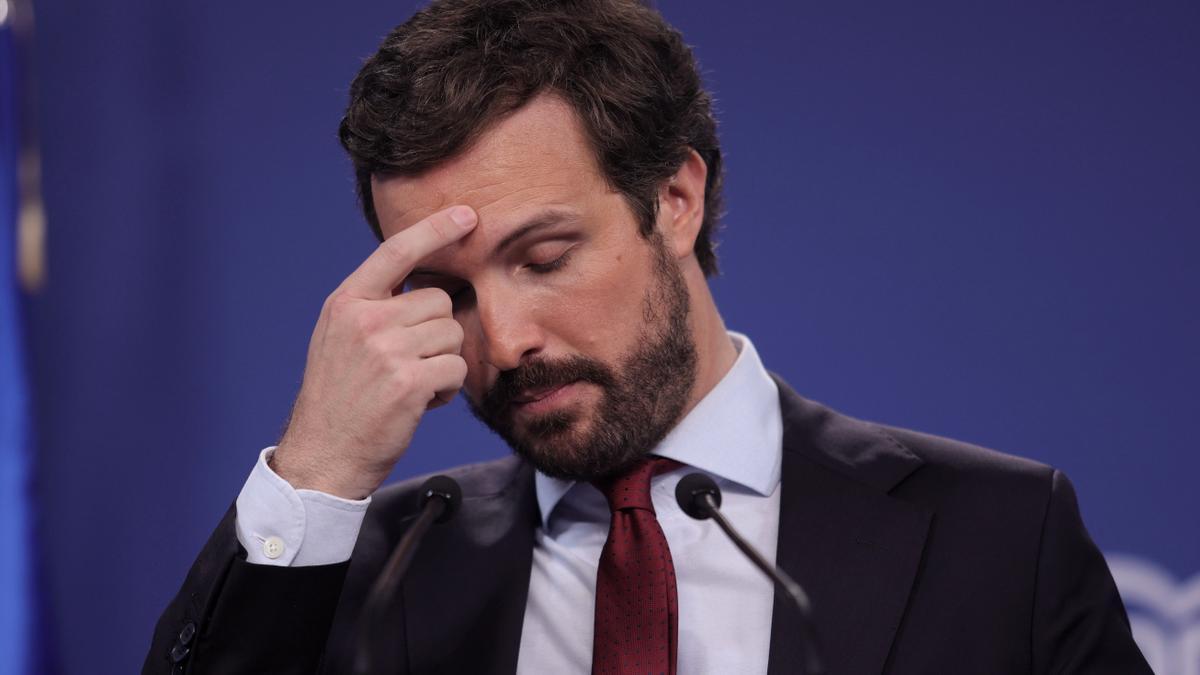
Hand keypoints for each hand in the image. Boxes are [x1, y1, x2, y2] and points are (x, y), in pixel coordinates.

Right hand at [271, 205, 477, 499]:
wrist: (323, 456)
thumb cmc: (340, 399)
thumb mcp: (341, 339)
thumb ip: (376, 308)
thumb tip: (431, 284)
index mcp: (346, 303)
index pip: (396, 251)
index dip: (434, 230)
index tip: (466, 214)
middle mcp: (364, 319)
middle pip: (439, 301)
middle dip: (437, 333)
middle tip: (408, 364)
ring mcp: (386, 349)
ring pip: (452, 334)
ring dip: (442, 362)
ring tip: (410, 384)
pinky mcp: (408, 381)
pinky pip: (456, 368)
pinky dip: (447, 388)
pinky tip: (420, 402)